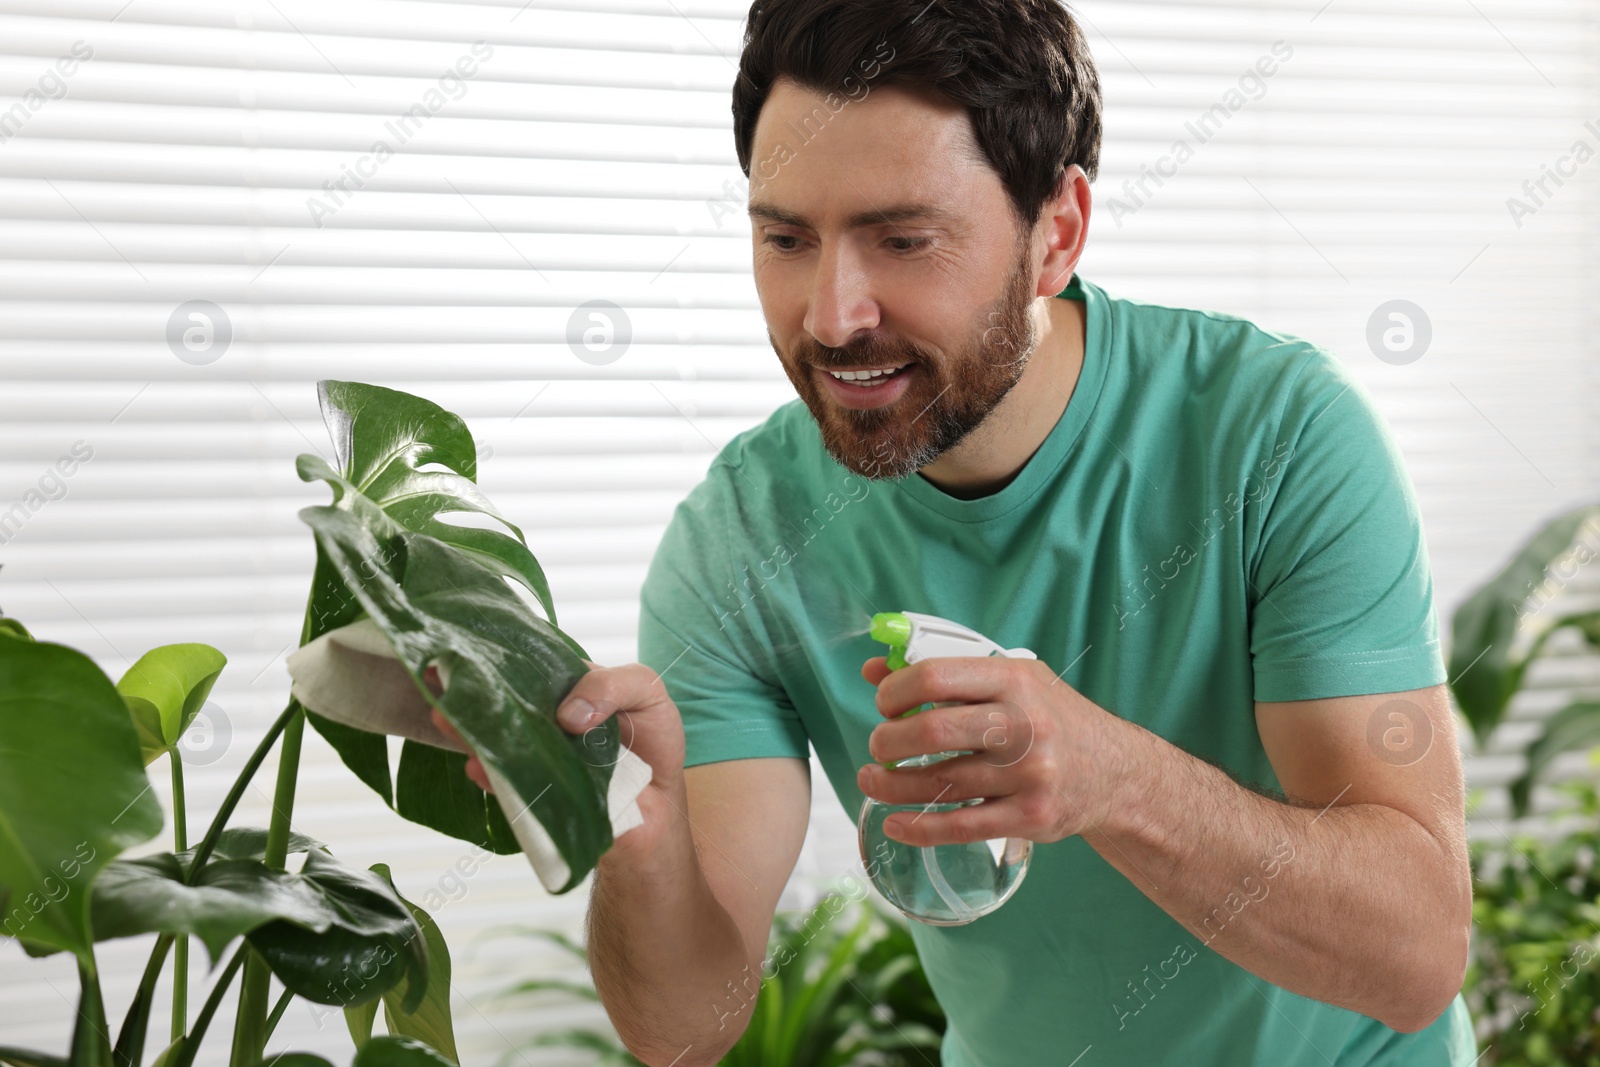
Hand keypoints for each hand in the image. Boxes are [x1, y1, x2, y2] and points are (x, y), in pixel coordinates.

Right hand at [427, 659, 688, 855]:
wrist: (660, 807)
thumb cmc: (653, 741)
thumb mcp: (646, 692)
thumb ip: (613, 685)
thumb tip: (567, 714)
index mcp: (564, 691)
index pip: (528, 669)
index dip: (501, 659)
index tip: (471, 650)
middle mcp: (544, 723)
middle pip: (504, 705)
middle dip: (473, 694)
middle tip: (443, 681)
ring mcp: (538, 760)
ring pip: (499, 742)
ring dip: (472, 732)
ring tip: (449, 719)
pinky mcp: (538, 797)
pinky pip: (510, 786)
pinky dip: (494, 777)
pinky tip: (480, 767)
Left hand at [854, 654, 1133, 846]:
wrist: (1117, 773)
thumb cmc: (1050, 720)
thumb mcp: (1010, 681)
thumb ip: (945, 673)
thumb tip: (874, 671)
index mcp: (1014, 679)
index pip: (935, 676)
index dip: (895, 691)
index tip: (885, 704)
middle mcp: (1024, 724)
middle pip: (932, 731)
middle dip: (887, 740)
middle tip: (878, 745)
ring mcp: (1029, 775)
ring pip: (940, 783)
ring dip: (891, 784)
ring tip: (871, 780)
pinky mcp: (1030, 817)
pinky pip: (961, 826)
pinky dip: (919, 828)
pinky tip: (895, 823)